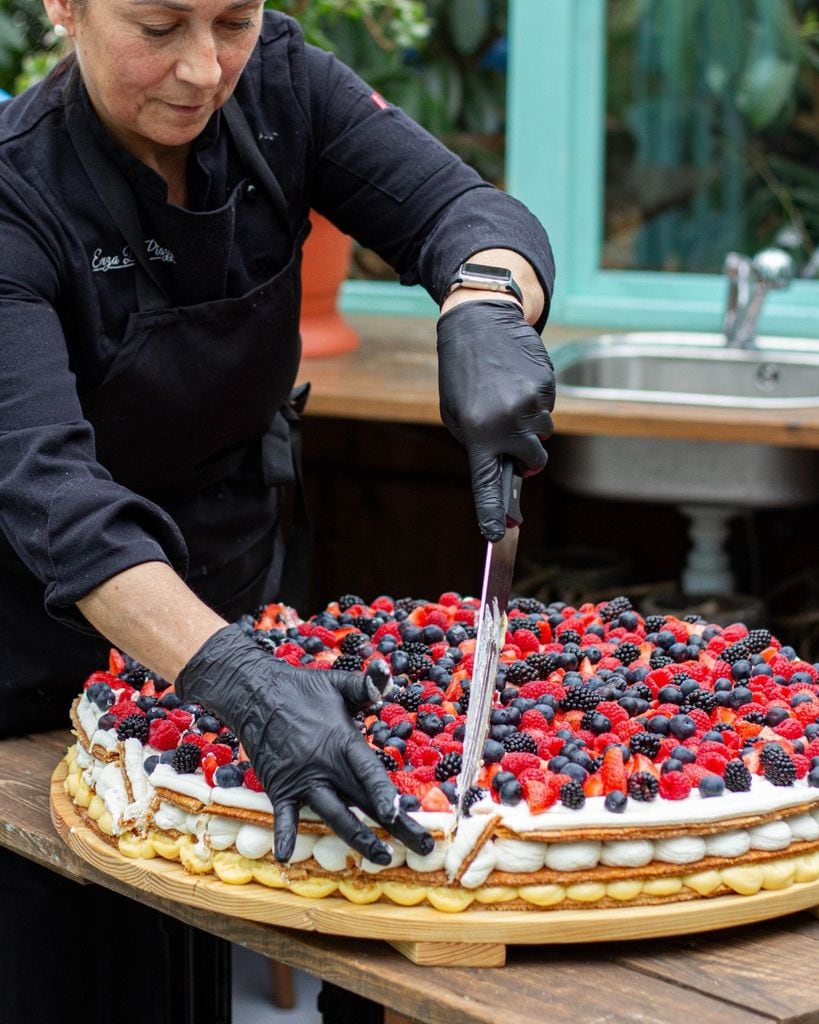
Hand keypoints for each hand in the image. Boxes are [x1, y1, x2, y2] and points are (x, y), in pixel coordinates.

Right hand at [175, 624, 432, 863]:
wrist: (253, 693)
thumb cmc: (301, 688)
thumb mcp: (338, 684)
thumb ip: (366, 685)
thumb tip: (387, 671)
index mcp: (342, 742)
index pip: (367, 772)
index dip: (382, 794)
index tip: (399, 814)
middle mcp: (324, 766)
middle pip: (363, 802)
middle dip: (396, 828)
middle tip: (424, 848)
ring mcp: (302, 780)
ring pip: (334, 816)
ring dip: (359, 840)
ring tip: (382, 858)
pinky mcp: (280, 788)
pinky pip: (284, 816)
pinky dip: (285, 835)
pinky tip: (288, 858)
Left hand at [437, 299, 555, 540]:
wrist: (480, 323)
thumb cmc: (462, 375)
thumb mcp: (457, 414)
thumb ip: (480, 445)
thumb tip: (509, 473)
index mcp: (478, 434)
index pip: (488, 484)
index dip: (494, 512)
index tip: (498, 534)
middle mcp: (507, 423)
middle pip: (533, 464)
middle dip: (527, 460)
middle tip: (513, 442)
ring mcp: (530, 405)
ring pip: (543, 435)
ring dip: (530, 427)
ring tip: (508, 398)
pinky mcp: (546, 387)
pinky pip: (547, 409)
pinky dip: (535, 403)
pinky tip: (518, 383)